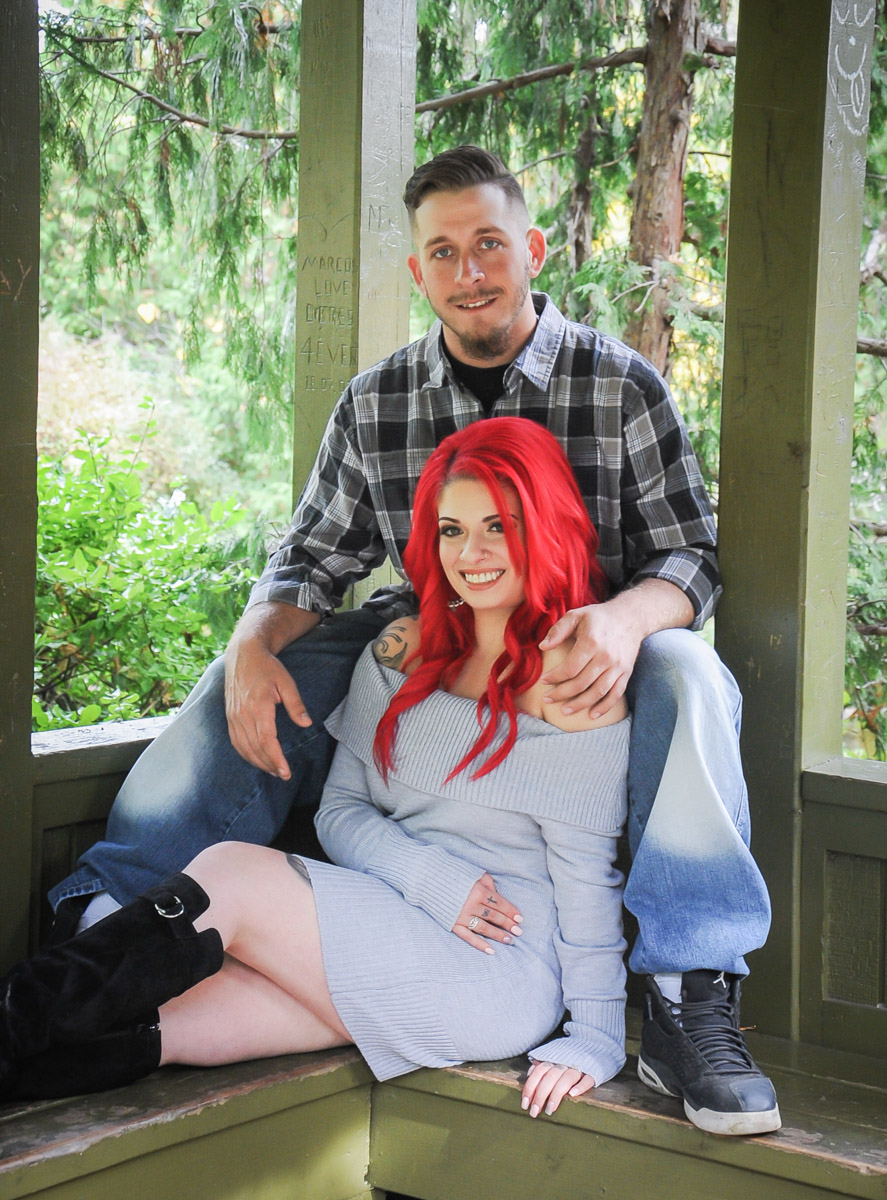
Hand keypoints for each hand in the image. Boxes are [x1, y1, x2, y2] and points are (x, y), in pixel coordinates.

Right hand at [224, 638, 311, 778]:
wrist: (243, 654)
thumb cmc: (268, 667)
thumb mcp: (286, 682)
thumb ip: (296, 704)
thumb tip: (306, 724)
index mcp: (258, 706)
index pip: (266, 741)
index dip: (276, 758)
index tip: (286, 771)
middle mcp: (242, 714)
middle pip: (255, 748)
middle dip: (269, 765)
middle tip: (283, 775)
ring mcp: (233, 716)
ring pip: (243, 748)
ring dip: (257, 762)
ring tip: (272, 770)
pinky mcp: (229, 716)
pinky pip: (235, 741)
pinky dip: (245, 754)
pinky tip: (256, 759)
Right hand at [452, 873, 522, 954]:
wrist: (429, 878)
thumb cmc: (454, 874)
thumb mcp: (475, 874)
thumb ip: (488, 884)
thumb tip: (497, 894)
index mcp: (479, 891)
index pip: (500, 903)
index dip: (511, 911)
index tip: (520, 919)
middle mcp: (472, 905)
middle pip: (494, 916)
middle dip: (508, 924)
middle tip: (518, 932)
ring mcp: (462, 916)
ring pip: (484, 928)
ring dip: (498, 935)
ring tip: (509, 940)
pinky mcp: (453, 924)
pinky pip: (468, 937)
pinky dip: (480, 944)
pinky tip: (491, 951)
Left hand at [521, 1061, 594, 1117]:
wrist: (592, 1047)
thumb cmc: (568, 1059)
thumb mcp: (553, 1059)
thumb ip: (541, 1066)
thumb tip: (529, 1075)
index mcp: (553, 1059)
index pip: (538, 1072)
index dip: (530, 1087)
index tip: (524, 1104)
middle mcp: (564, 1062)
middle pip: (550, 1078)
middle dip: (540, 1095)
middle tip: (534, 1112)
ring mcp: (579, 1067)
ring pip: (566, 1079)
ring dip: (556, 1094)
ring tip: (549, 1110)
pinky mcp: (592, 1073)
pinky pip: (587, 1079)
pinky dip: (580, 1087)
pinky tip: (572, 1095)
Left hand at [539, 600, 641, 718]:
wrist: (630, 617)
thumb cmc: (598, 617)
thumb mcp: (576, 615)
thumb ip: (558, 630)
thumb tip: (543, 647)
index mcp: (591, 642)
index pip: (570, 668)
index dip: (555, 677)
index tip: (543, 681)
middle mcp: (606, 657)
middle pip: (581, 683)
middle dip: (562, 694)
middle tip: (547, 699)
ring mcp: (617, 667)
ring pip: (598, 692)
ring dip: (580, 704)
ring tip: (564, 710)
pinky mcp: (626, 672)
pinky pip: (616, 694)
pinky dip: (604, 707)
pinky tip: (592, 714)